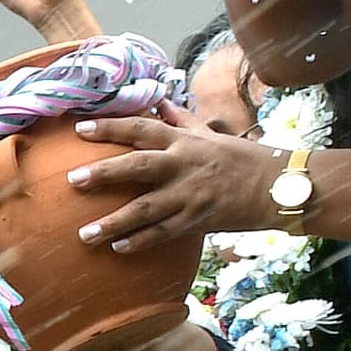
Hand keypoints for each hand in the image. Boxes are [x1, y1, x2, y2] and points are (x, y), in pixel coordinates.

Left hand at [66, 115, 288, 258]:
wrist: (277, 187)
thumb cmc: (242, 158)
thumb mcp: (211, 134)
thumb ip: (182, 120)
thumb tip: (160, 102)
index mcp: (184, 141)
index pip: (142, 129)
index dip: (111, 127)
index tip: (81, 130)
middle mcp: (184, 165)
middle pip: (138, 167)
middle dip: (105, 173)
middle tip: (74, 180)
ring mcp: (190, 195)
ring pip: (146, 209)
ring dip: (114, 222)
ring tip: (85, 234)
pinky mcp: (198, 219)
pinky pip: (164, 233)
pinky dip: (141, 241)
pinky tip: (118, 248)